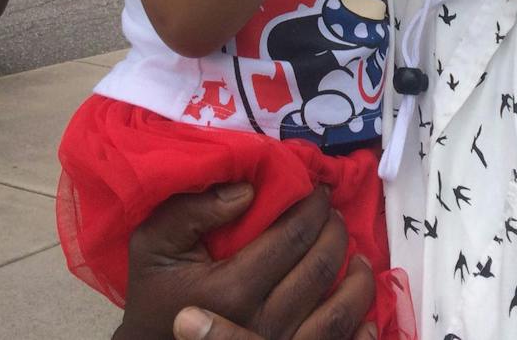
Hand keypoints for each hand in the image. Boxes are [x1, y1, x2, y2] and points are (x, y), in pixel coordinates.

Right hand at [115, 184, 375, 339]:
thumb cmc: (155, 293)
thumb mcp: (153, 243)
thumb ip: (192, 210)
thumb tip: (248, 191)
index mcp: (231, 291)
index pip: (291, 238)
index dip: (312, 208)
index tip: (318, 192)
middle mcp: (262, 325)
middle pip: (319, 268)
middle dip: (335, 231)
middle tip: (333, 214)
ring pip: (340, 312)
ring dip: (358, 277)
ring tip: (356, 254)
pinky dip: (361, 328)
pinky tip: (363, 307)